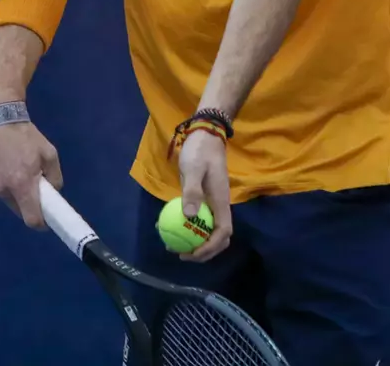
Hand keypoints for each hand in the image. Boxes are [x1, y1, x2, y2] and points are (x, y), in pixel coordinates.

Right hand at [0, 121, 62, 229]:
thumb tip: (52, 191)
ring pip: (6, 199)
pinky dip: (1, 182)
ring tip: (15, 169)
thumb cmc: (25, 135)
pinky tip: (2, 164)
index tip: (48, 219)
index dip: (42, 223)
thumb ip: (55, 177)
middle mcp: (2, 190)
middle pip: (19, 210)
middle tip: (33, 187)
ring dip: (14, 191)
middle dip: (28, 204)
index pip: (32, 220)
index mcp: (22, 184)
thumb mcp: (49, 153)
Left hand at [175, 128, 233, 261]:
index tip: (192, 252)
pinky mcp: (202, 199)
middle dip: (203, 251)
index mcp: (221, 202)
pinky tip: (166, 226)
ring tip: (173, 244)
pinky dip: (186, 227)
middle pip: (218, 236)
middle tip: (182, 254)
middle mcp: (218, 206)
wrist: (205, 134)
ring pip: (207, 230)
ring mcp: (211, 203)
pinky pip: (196, 219)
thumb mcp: (193, 169)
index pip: (223, 232)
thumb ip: (192, 191)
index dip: (210, 247)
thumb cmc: (200, 151)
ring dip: (194, 241)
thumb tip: (189, 217)